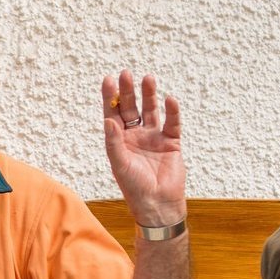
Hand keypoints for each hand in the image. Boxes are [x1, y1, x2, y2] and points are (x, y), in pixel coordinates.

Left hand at [100, 70, 187, 226]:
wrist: (158, 205)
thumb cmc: (134, 188)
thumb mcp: (119, 164)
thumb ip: (113, 142)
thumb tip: (107, 119)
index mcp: (119, 140)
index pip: (113, 114)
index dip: (111, 97)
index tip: (109, 80)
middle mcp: (136, 136)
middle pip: (131, 108)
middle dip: (129, 91)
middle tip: (126, 73)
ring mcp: (154, 138)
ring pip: (151, 111)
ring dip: (149, 95)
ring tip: (147, 78)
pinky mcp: (171, 142)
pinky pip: (172, 123)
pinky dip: (172, 112)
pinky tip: (169, 99)